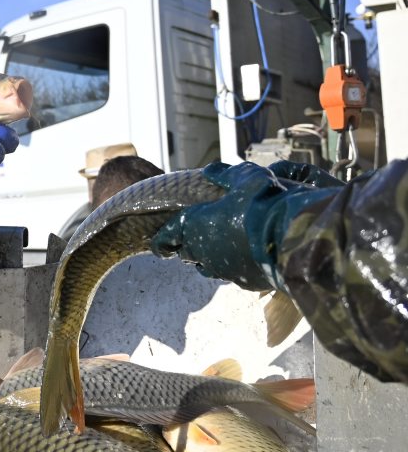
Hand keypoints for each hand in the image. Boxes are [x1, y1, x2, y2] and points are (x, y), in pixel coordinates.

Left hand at [150, 161, 337, 290]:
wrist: (291, 236)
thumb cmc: (261, 202)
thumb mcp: (243, 178)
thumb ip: (224, 176)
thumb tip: (210, 170)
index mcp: (192, 225)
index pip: (165, 237)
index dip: (161, 241)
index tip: (159, 246)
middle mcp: (202, 251)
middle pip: (186, 253)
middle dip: (187, 247)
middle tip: (192, 242)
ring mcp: (222, 269)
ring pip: (207, 268)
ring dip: (208, 259)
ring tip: (217, 250)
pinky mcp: (243, 281)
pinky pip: (233, 275)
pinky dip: (234, 267)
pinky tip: (244, 258)